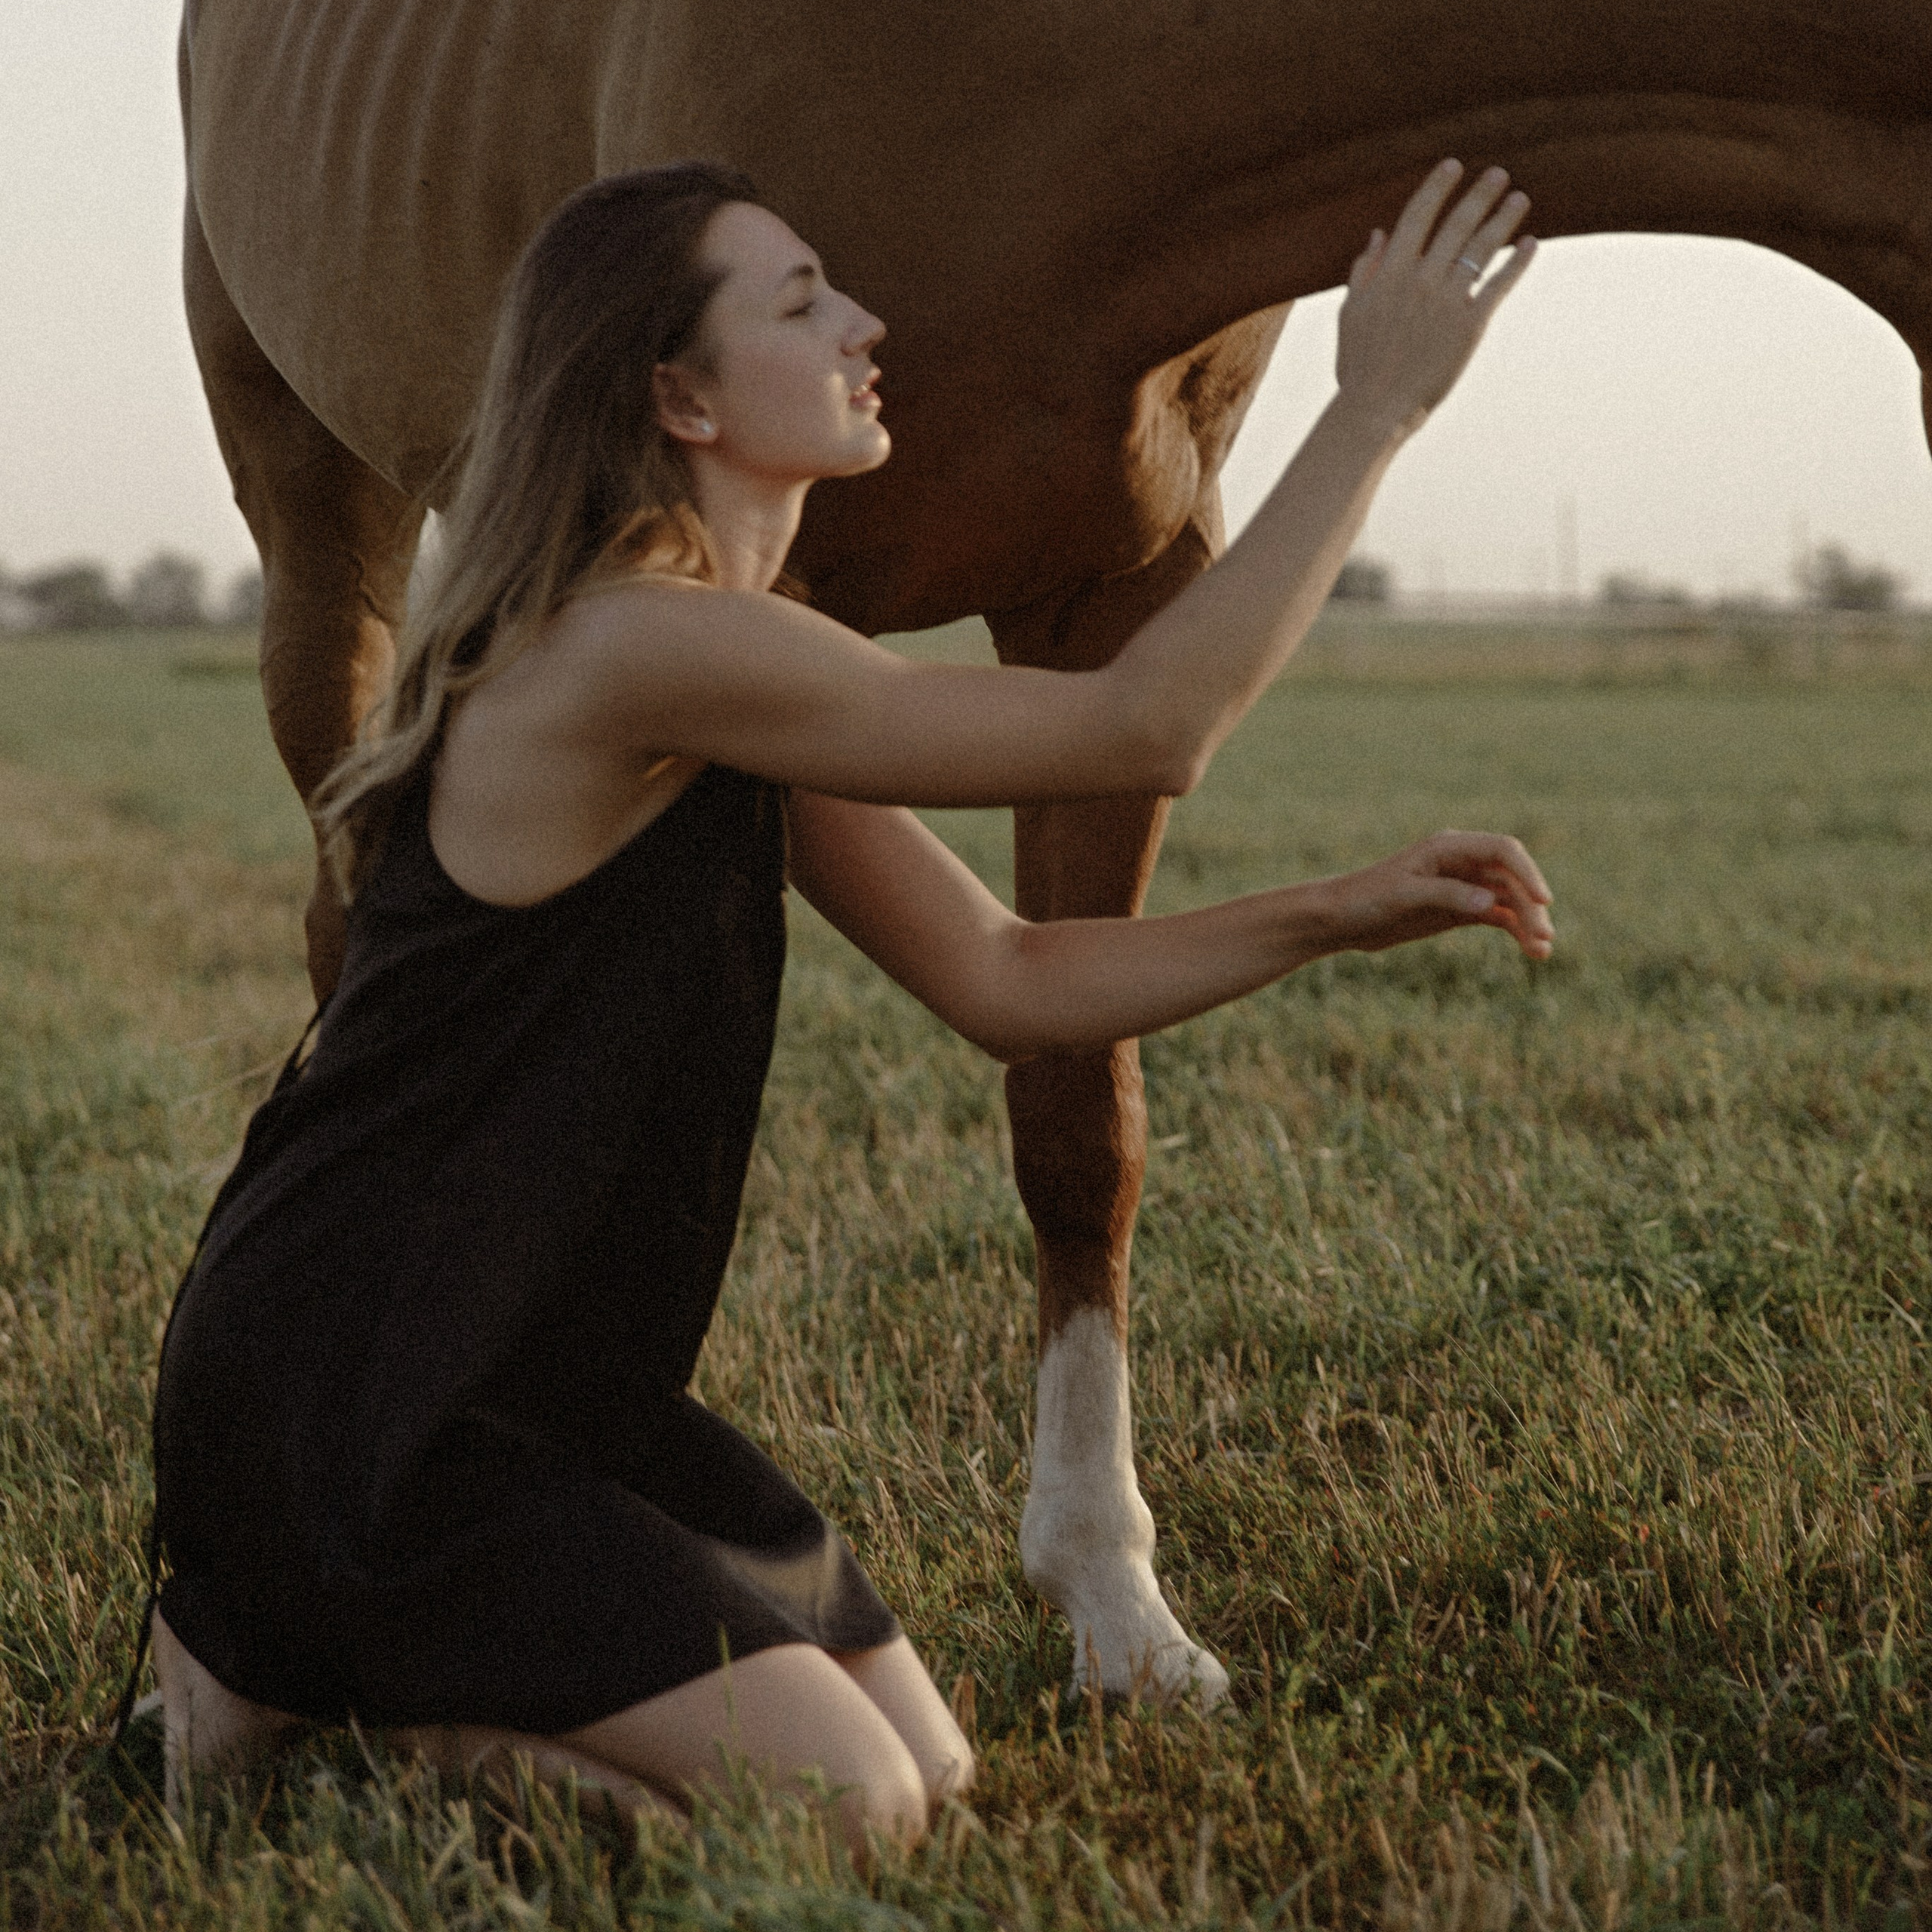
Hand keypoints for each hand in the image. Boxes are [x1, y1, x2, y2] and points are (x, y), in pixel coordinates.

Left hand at [1310, 830, 1553, 960]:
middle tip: (1544, 937)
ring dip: (1528, 922)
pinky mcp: (1460, 909)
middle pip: (1511, 878)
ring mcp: (1464, 886)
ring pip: (1509, 900)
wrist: (1341, 918)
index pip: (1502, 850)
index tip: (1542, 901)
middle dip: (1531, 906)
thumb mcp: (1404, 895)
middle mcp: (1462, 862)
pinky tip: (1532, 950)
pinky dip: (1515, 930)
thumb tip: (1490, 904)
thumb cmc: (1366, 898)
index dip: (1527, 873)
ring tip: (1543, 951)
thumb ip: (1447, 895)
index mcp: (1449, 847)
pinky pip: (1497, 916)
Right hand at [1334, 159, 1534, 435]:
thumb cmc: (1359, 367)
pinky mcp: (1469, 326)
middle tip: (1499, 175)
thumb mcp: (1351, 315)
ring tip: (1520, 199)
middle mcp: (1420, 280)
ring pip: (1480, 249)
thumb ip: (1364, 272)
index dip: (1436, 188)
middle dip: (1479, 195)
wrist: (1375, 408)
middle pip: (1456, 225)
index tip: (1452, 166)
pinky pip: (1498, 286)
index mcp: (1389, 274)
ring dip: (1503, 220)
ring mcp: (1447, 302)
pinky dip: (1517, 263)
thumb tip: (1379, 234)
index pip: (1417, 217)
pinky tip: (1530, 244)